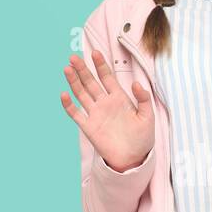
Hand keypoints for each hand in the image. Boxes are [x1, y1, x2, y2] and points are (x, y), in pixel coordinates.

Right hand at [60, 50, 154, 171]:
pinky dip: (69, 105)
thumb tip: (136, 83)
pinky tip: (64, 94)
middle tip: (74, 57)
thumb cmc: (142, 138)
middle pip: (91, 82)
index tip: (95, 52)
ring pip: (82, 94)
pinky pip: (76, 114)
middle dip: (83, 69)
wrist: (133, 159)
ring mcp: (95, 114)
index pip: (107, 78)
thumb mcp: (147, 116)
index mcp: (119, 98)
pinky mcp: (89, 127)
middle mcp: (105, 103)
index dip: (101, 65)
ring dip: (74, 82)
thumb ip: (143, 99)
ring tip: (67, 68)